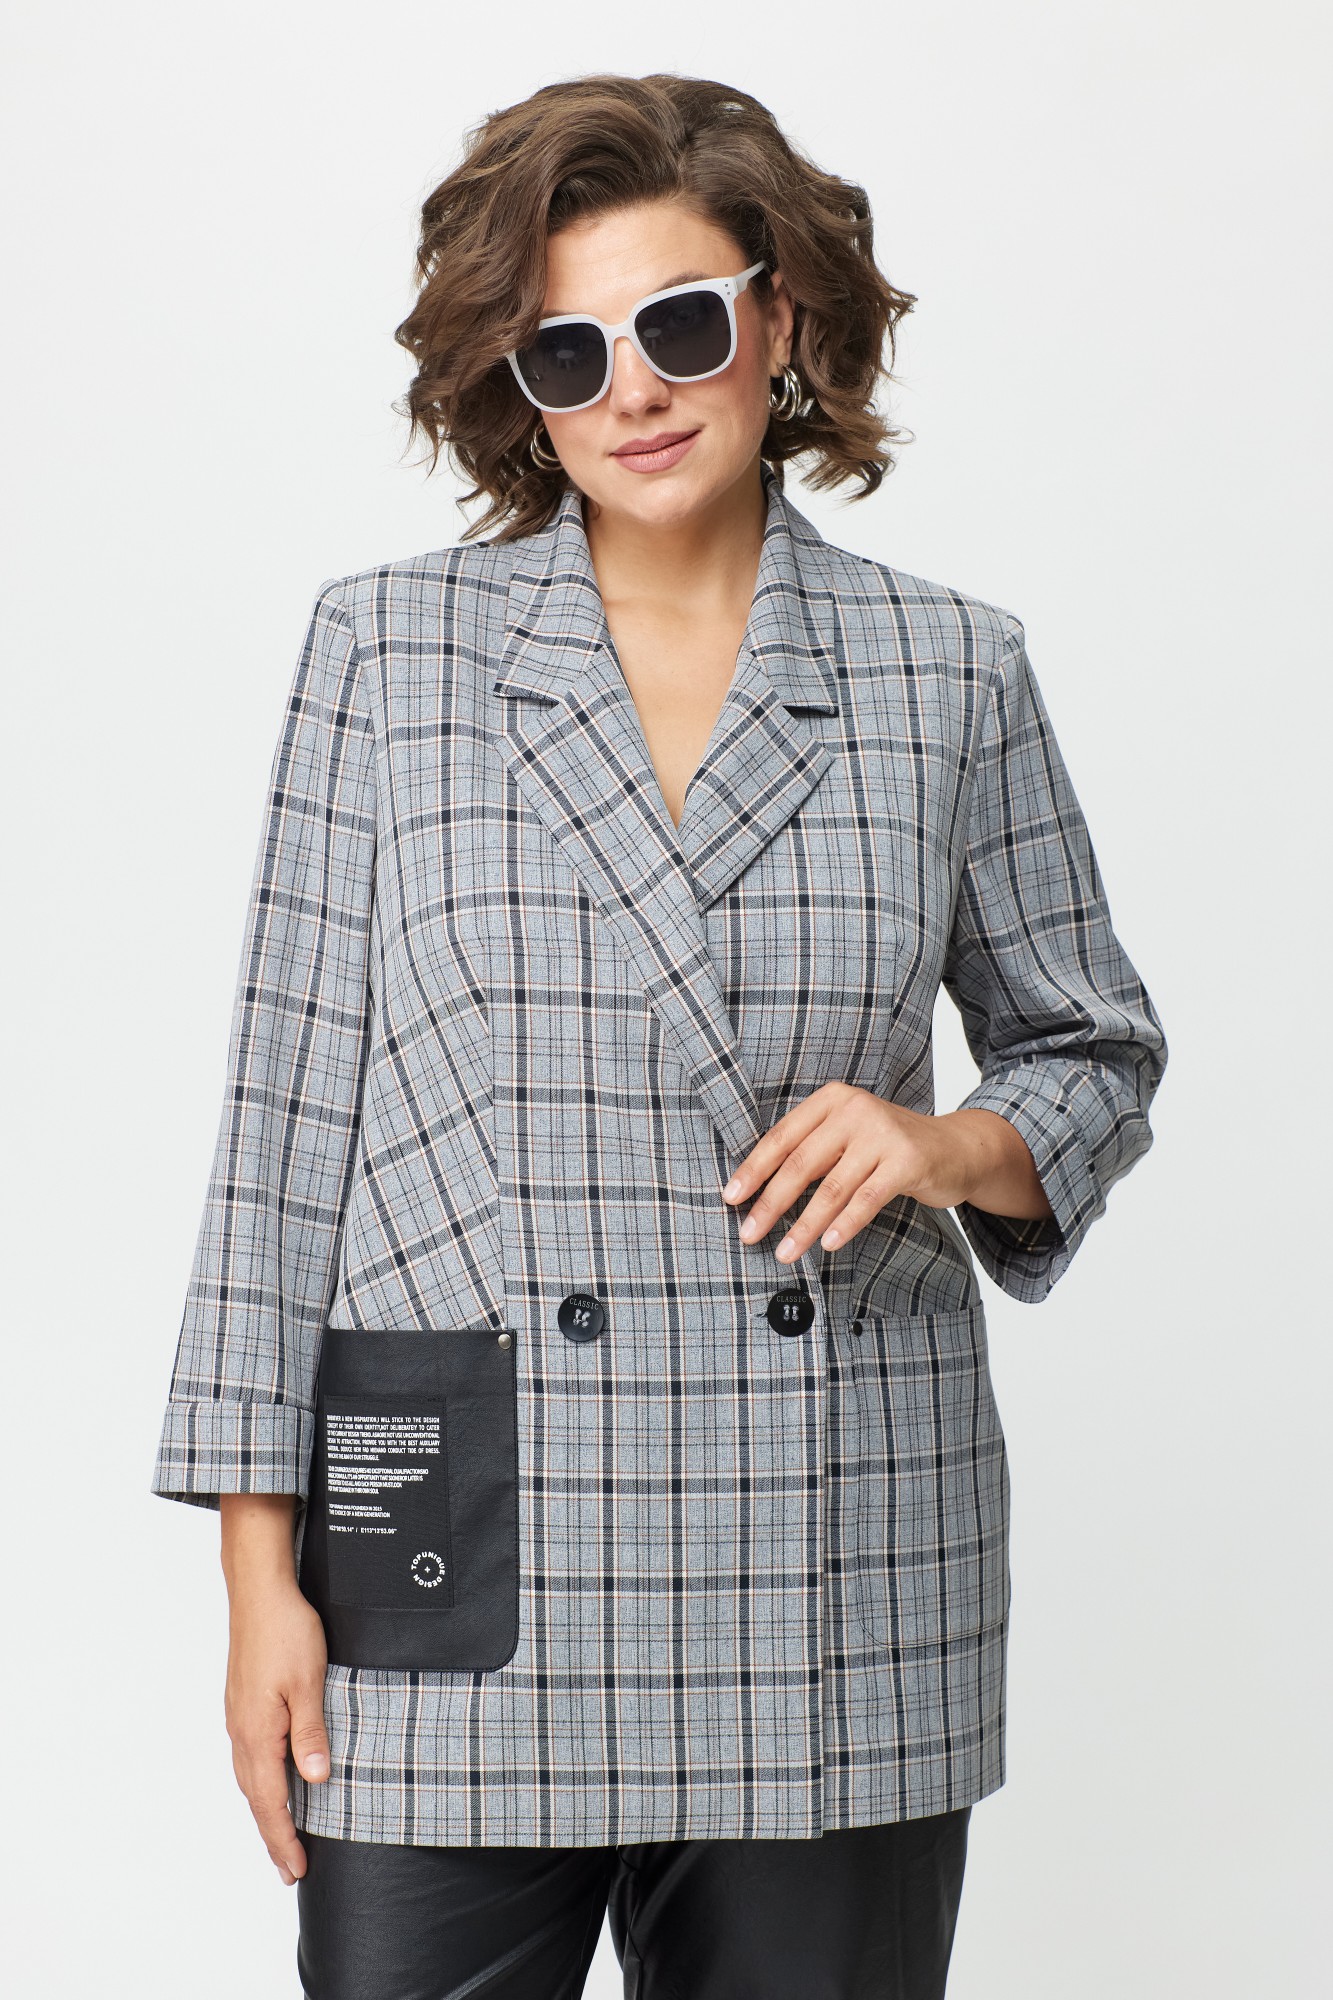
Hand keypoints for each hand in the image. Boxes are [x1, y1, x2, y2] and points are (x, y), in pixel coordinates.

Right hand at [220, 1495, 329, 1885]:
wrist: (259, 1591)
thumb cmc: (286, 1630)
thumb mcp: (309, 1681)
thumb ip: (311, 1733)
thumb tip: (316, 1779)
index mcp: (258, 1733)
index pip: (271, 1801)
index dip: (283, 1838)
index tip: (296, 1869)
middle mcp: (242, 1731)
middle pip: (255, 1798)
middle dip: (272, 1834)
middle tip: (289, 1868)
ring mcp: (238, 1716)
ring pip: (249, 1778)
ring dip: (264, 1810)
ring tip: (280, 1834)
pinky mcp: (242, 1703)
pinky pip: (249, 1756)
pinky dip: (259, 1781)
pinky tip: (270, 1780)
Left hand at [721, 1085, 1051, 1263]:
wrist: (956, 1148)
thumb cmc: (889, 1148)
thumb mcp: (847, 1138)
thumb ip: (811, 1153)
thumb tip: (758, 1193)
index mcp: (832, 1100)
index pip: (782, 1137)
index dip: (753, 1170)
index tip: (730, 1198)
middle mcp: (855, 1109)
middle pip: (800, 1163)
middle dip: (770, 1203)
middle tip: (748, 1234)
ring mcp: (883, 1133)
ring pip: (831, 1187)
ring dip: (803, 1224)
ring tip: (784, 1251)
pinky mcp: (907, 1160)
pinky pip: (867, 1198)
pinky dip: (845, 1223)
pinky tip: (828, 1245)